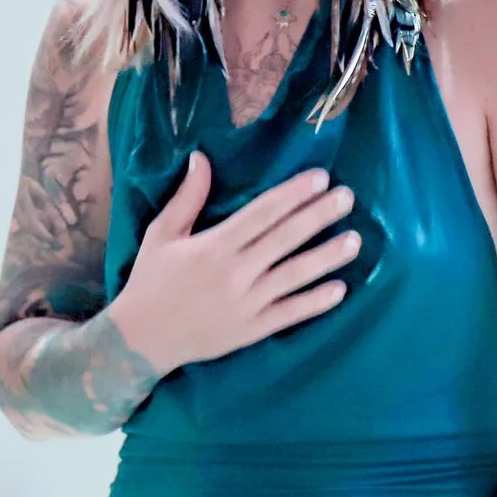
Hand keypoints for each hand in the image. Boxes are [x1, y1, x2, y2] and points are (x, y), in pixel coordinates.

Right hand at [104, 152, 357, 372]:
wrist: (142, 339)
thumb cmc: (151, 281)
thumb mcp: (161, 235)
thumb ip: (186, 198)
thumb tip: (202, 158)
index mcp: (214, 246)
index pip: (262, 213)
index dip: (293, 194)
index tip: (320, 177)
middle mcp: (235, 272)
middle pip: (285, 239)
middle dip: (318, 216)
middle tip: (347, 197)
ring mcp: (247, 303)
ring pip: (294, 276)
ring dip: (326, 257)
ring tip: (354, 240)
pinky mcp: (252, 330)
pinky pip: (289, 314)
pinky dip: (315, 303)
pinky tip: (340, 289)